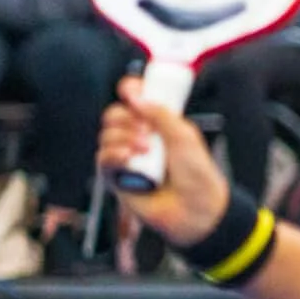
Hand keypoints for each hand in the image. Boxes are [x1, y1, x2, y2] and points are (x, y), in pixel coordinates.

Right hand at [98, 76, 229, 246]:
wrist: (196, 209)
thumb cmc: (196, 175)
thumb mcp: (184, 137)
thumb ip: (162, 114)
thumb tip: (137, 97)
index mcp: (158, 125)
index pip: (136, 100)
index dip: (130, 90)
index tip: (131, 89)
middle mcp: (139, 138)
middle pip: (115, 114)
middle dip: (125, 117)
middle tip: (145, 129)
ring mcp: (127, 158)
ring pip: (106, 134)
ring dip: (122, 136)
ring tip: (144, 149)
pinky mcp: (117, 178)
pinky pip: (103, 158)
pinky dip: (112, 153)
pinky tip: (127, 157)